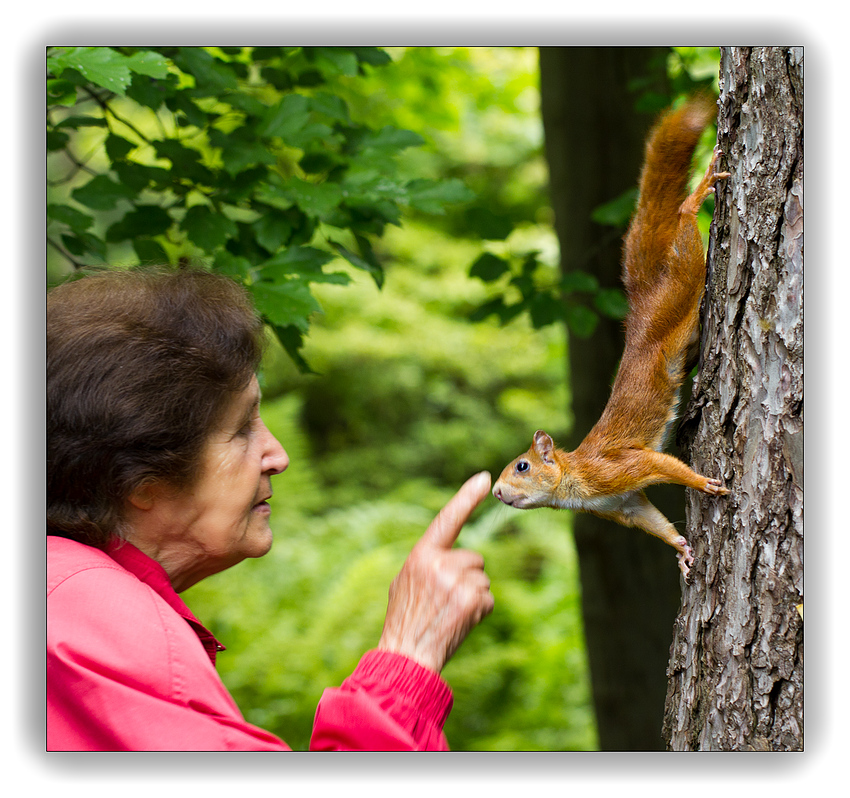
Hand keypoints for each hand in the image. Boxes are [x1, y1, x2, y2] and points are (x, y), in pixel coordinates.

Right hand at [377, 471, 494, 673]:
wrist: (406, 655)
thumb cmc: (404, 619)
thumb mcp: (404, 582)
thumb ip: (427, 563)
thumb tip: (447, 556)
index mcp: (421, 555)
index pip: (447, 519)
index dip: (466, 498)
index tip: (484, 478)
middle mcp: (440, 563)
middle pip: (474, 558)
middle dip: (466, 576)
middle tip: (445, 600)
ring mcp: (458, 582)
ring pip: (482, 579)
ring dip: (472, 595)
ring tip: (449, 613)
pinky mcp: (473, 601)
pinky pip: (488, 598)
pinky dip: (479, 611)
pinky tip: (459, 622)